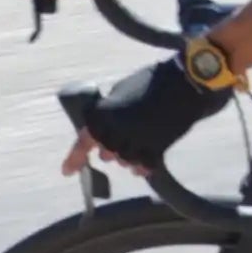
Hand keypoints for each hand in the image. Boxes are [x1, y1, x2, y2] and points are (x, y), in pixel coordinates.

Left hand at [61, 56, 229, 174]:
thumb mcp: (121, 90)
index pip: (85, 141)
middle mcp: (117, 129)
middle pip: (107, 152)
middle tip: (107, 155)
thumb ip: (108, 110)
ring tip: (131, 154)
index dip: (75, 158)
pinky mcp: (158, 147)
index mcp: (104, 113)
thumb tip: (104, 127)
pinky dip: (143, 167)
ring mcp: (138, 140)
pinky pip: (145, 164)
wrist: (184, 83)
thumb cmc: (152, 80)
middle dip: (107, 152)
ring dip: (126, 159)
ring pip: (125, 160)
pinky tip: (143, 168)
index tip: (67, 171)